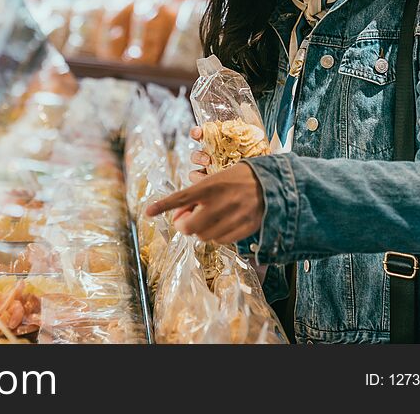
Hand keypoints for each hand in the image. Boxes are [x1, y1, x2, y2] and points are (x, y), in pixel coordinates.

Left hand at [146, 161, 264, 244]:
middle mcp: (220, 202)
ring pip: (203, 236)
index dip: (162, 206)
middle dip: (184, 225)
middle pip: (189, 227)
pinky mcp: (245, 228)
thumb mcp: (215, 180)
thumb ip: (195, 198)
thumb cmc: (238, 179)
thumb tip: (178, 217)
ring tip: (208, 220)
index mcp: (210, 186)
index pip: (180, 198)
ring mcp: (233, 217)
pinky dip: (216, 236)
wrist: (272, 183)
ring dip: (200, 231)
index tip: (147, 212)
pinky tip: (221, 225)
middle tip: (187, 220)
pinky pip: (221, 241)